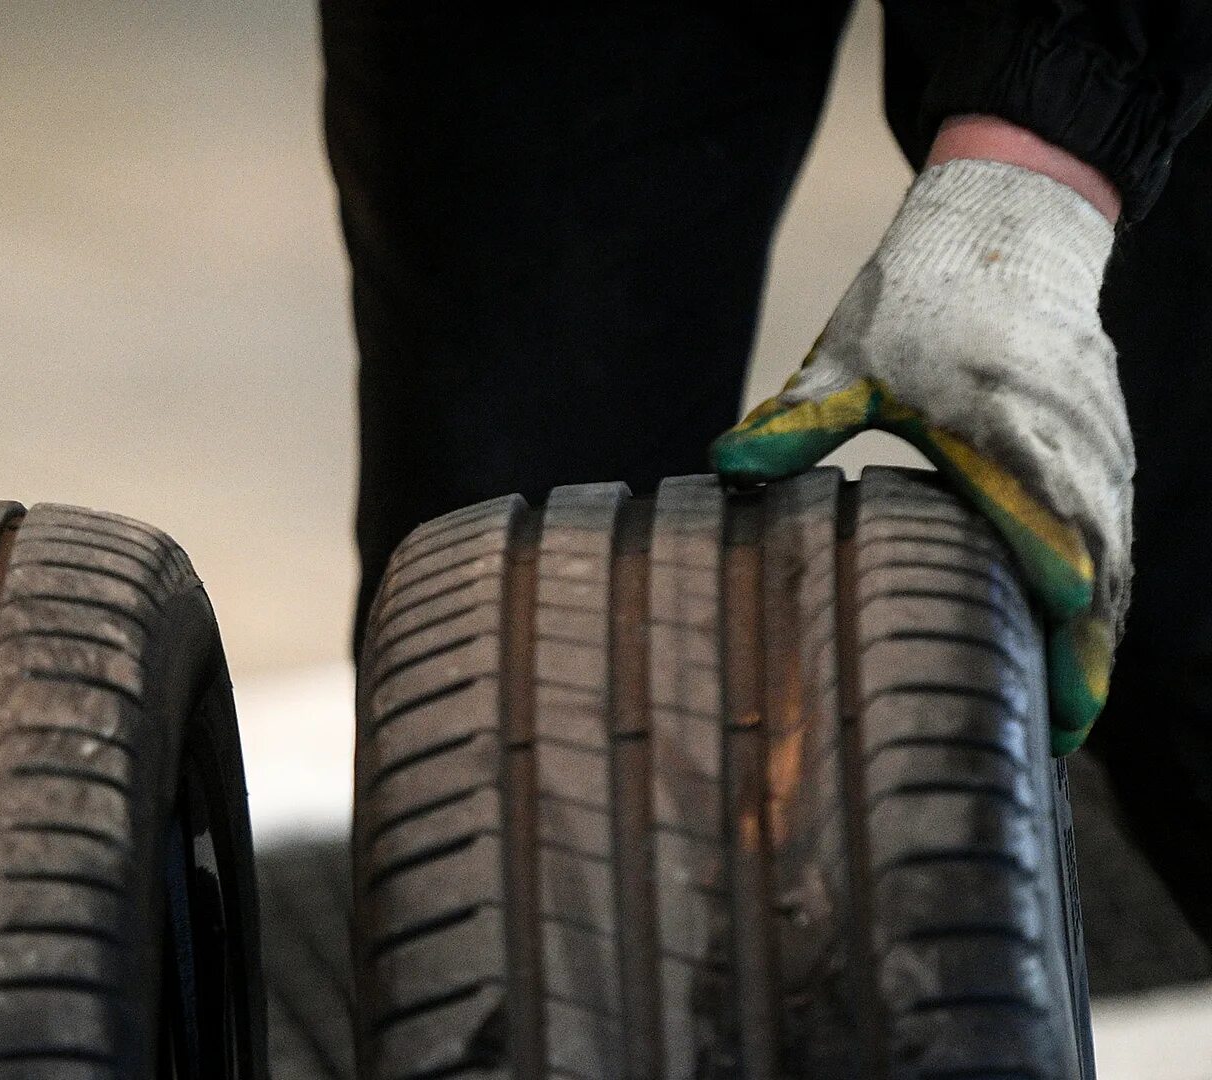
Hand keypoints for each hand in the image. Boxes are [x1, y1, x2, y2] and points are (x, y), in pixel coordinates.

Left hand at [712, 156, 1131, 753]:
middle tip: (1056, 739)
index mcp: (1006, 435)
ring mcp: (1099, 449)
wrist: (1007, 224)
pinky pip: (1117, 531)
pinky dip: (1107, 588)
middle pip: (1099, 572)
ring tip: (1069, 712)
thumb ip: (794, 424)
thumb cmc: (922, 296)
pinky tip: (1080, 638)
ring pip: (1117, 557)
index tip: (1055, 678)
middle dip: (1083, 657)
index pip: (1051, 544)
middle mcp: (1070, 449)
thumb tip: (724, 470)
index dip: (1058, 617)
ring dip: (1099, 633)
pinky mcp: (1107, 446)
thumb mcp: (849, 360)